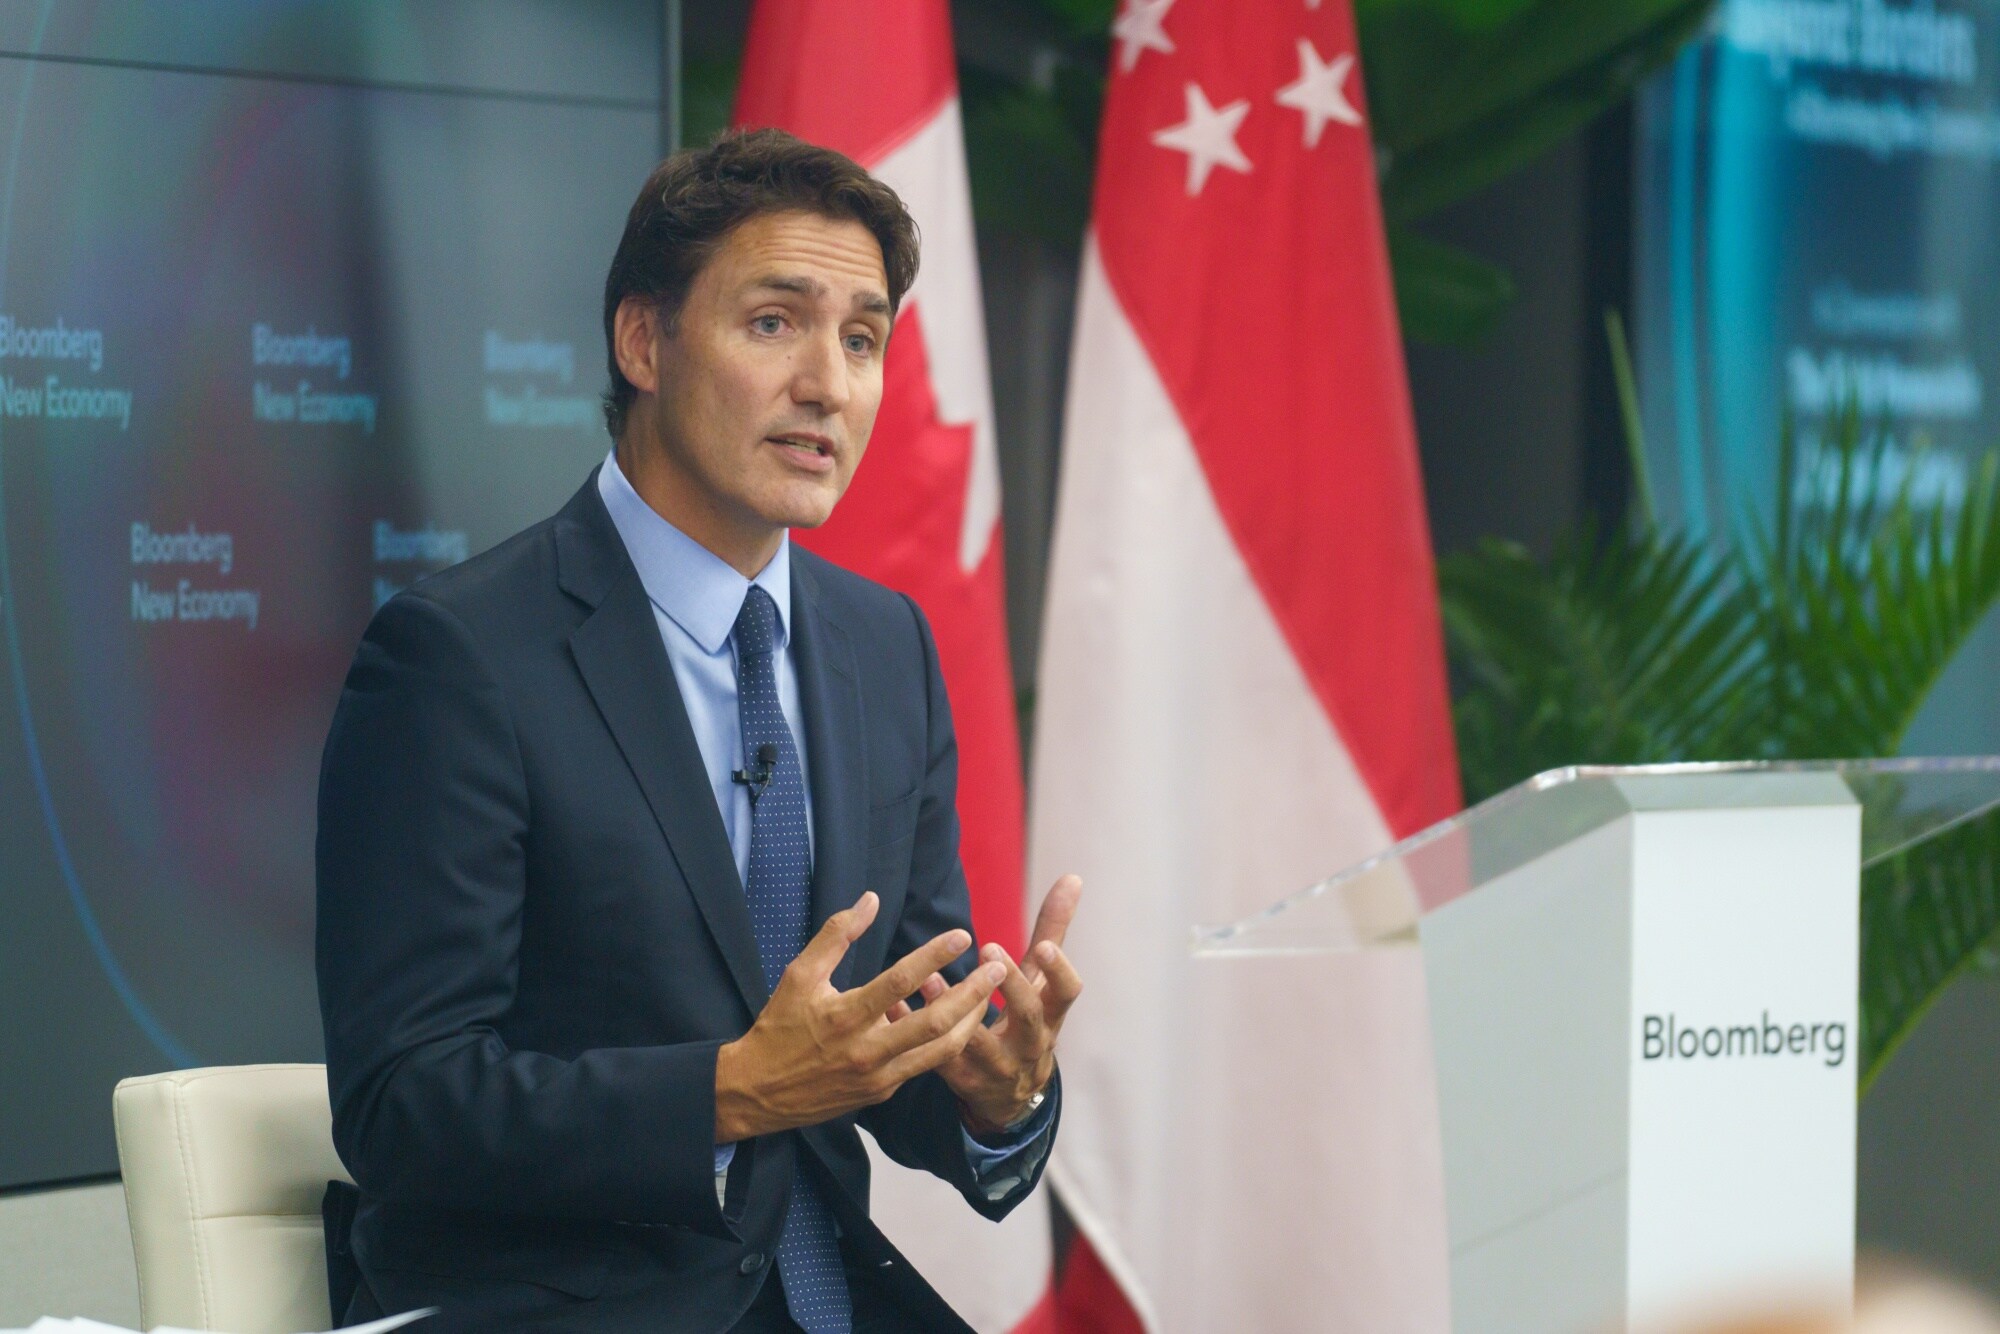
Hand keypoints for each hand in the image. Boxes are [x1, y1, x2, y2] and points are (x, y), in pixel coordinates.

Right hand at [714, 892, 1005, 1142]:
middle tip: (999, 968)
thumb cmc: (779, 1025)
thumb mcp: (799, 974)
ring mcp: (878, 1077)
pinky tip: (961, 1022)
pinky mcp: (881, 1093)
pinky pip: (923, 1066)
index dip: (934, 955)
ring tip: (990, 996)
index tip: (963, 934)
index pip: (900, 981)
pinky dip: (946, 1043)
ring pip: (939, 1051)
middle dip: (972, 993)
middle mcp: (867, 1050)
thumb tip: (871, 899)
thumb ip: (836, 935)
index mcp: (845, 1015)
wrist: (756, 1092)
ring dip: (970, 1022)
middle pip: (934, 1022)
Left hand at [937, 875, 1083, 1138]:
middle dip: (1011, 985)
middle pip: (1028, 1016)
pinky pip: (937, 1057)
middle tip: (989, 950)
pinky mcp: (964, 1081)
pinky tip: (895, 1005)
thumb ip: (1053, 931)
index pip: (1066, 994)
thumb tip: (1072, 877)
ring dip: (954, 1009)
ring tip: (931, 981)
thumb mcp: (1042, 982)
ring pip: (977, 1042)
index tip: (1043, 946)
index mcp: (1051, 1015)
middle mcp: (1030, 1043)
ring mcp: (997, 1066)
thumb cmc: (1028, 1019)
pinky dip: (914, 1030)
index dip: (1059, 971)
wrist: (1012, 1095)